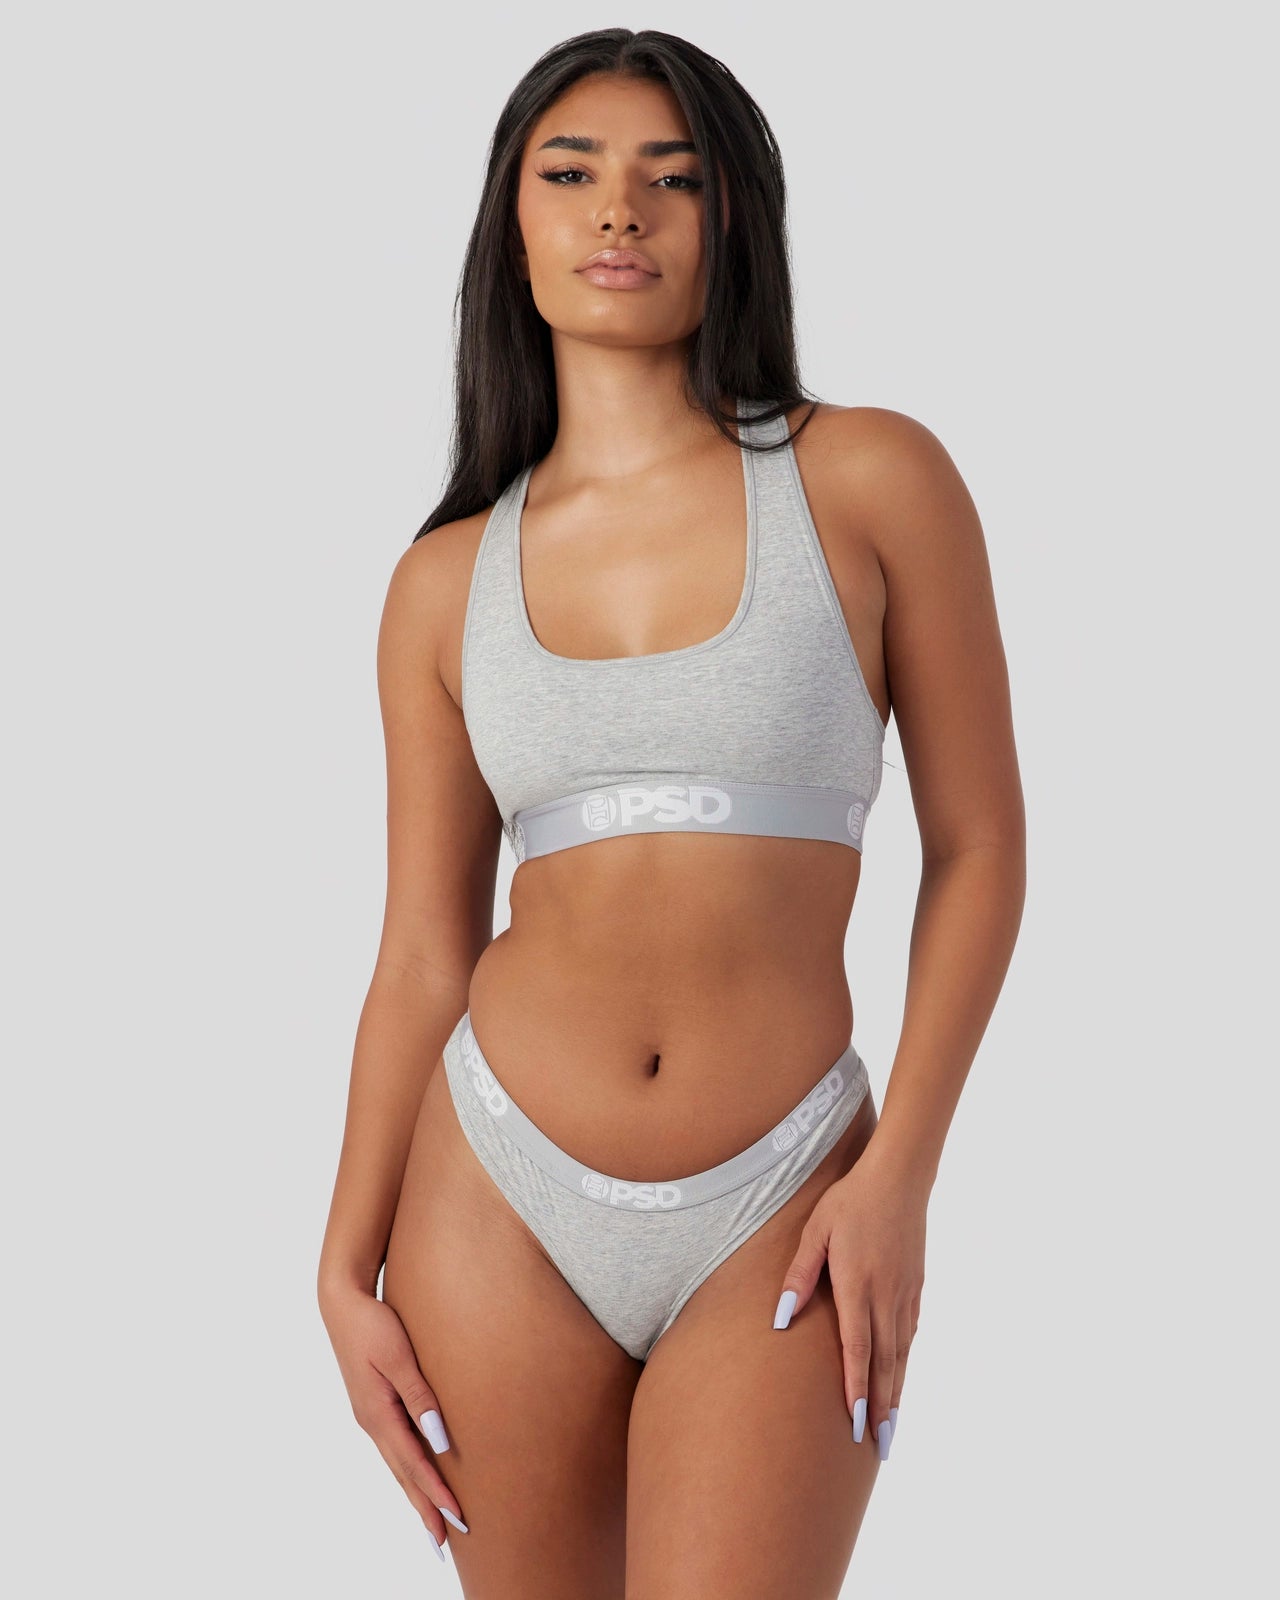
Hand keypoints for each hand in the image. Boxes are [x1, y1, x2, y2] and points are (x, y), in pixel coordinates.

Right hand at [319, 1279, 468, 1557]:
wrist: (343, 1302)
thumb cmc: (374, 1324)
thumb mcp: (399, 1357)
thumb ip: (420, 1397)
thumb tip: (440, 1440)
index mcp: (378, 1415)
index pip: (413, 1465)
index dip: (436, 1493)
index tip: (457, 1520)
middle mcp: (373, 1422)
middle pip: (403, 1475)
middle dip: (424, 1508)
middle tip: (444, 1545)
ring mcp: (372, 1415)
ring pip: (398, 1464)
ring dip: (417, 1493)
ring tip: (433, 1522)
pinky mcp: (375, 1405)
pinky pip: (395, 1447)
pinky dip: (408, 1469)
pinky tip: (417, 1475)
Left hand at [771, 1154, 926, 1459]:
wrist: (899, 1178)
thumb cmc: (850, 1201)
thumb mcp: (816, 1231)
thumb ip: (800, 1275)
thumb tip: (782, 1317)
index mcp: (858, 1285)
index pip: (857, 1349)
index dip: (857, 1389)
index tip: (856, 1424)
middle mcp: (886, 1296)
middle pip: (885, 1363)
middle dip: (882, 1407)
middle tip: (880, 1446)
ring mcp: (905, 1293)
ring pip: (901, 1353)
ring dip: (897, 1392)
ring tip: (892, 1426)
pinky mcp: (916, 1286)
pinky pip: (910, 1334)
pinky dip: (905, 1362)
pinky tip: (900, 1377)